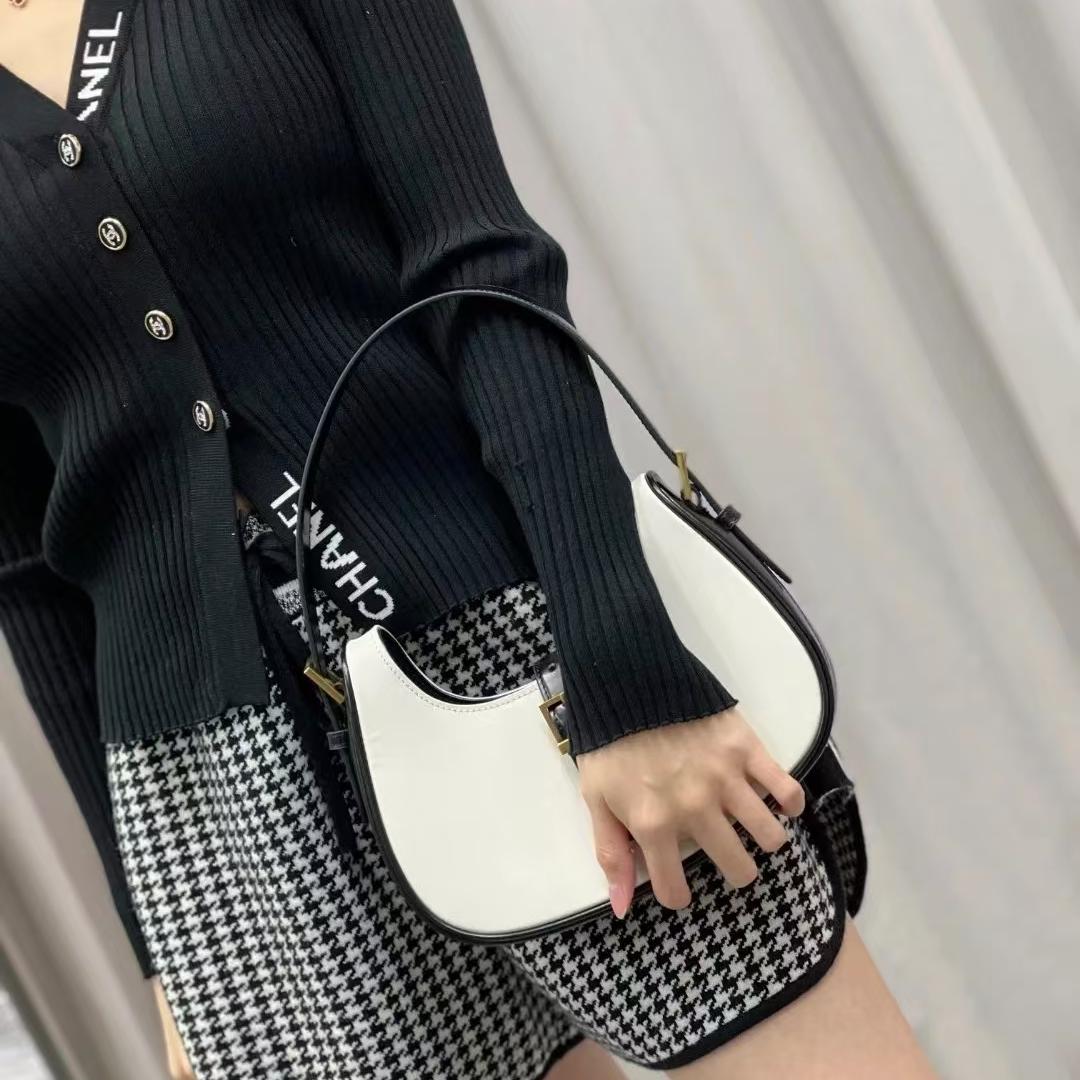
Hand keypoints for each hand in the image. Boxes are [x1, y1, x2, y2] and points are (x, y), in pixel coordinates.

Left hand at [576, 706, 805, 917]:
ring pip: (770, 837)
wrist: (630, 681)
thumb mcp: (596, 799)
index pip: (676, 890)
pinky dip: (790, 803)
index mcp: (653, 824)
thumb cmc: (610, 743)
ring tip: (751, 829)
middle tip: (724, 852)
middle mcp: (695, 809)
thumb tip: (622, 910)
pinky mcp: (748, 750)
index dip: (676, 893)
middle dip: (733, 870)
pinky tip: (778, 803)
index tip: (676, 880)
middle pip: (738, 869)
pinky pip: (787, 790)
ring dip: (764, 840)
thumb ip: (611, 854)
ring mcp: (726, 779)